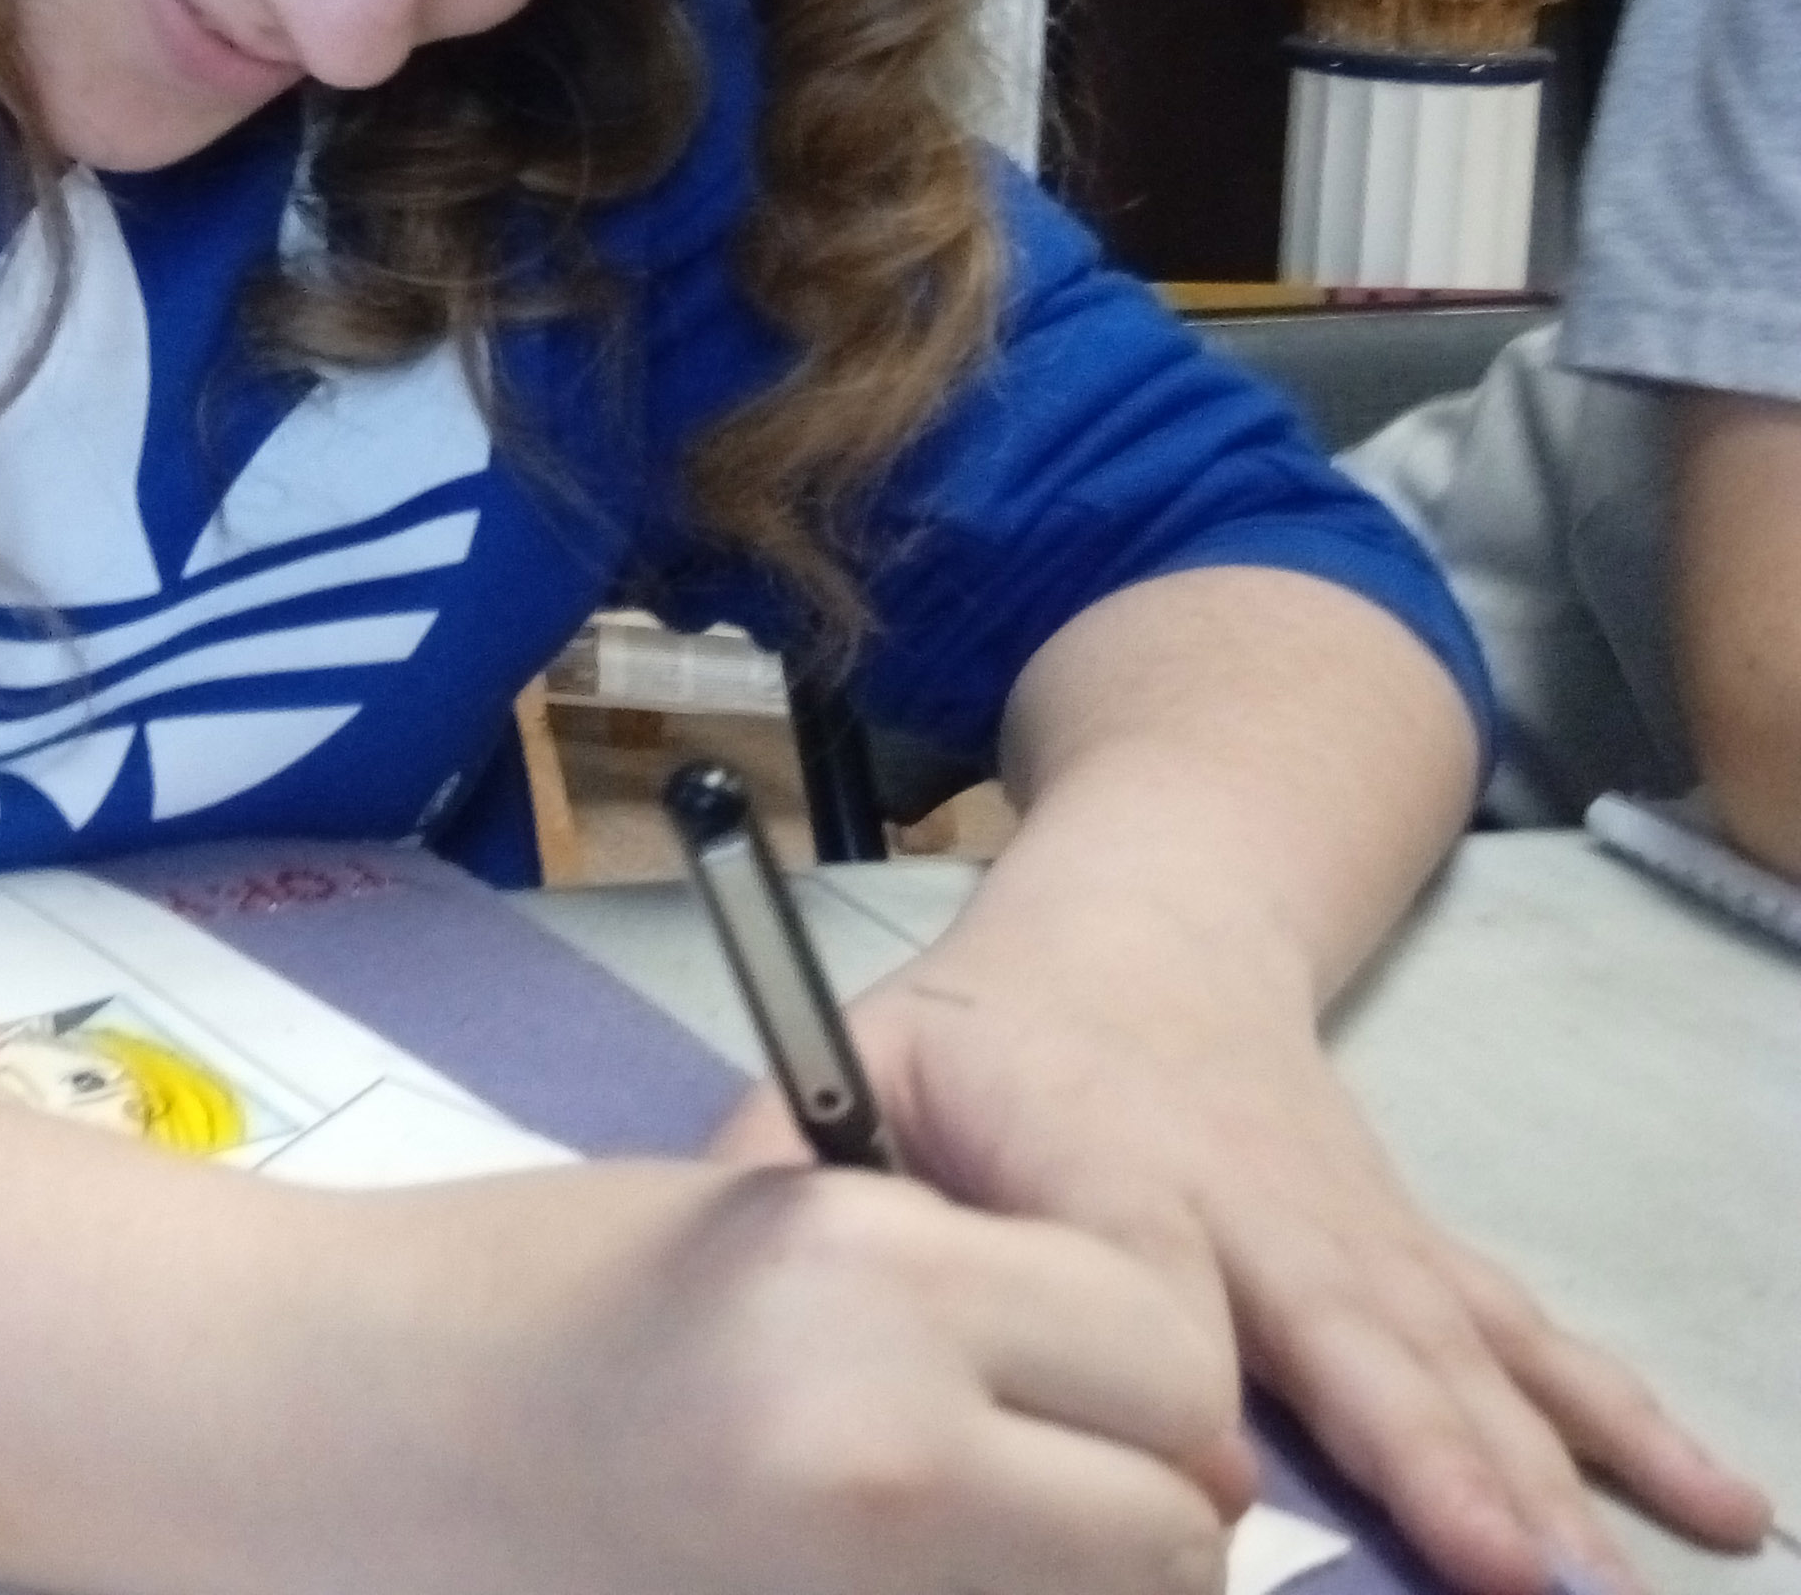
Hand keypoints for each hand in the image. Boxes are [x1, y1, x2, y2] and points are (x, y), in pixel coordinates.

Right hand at [335, 1157, 1250, 1594]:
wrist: (338, 1426)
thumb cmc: (537, 1295)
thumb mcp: (775, 1224)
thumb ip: (978, 1302)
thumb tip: (1181, 1428)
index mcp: (871, 1277)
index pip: (1174, 1353)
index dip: (1151, 1368)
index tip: (1090, 1371)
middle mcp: (889, 1452)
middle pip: (1174, 1531)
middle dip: (1137, 1507)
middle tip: (1036, 1479)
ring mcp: (854, 1592)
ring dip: (1076, 1586)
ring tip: (948, 1536)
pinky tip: (877, 1572)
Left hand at [717, 918, 1773, 1593]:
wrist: (1147, 913)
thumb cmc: (981, 1021)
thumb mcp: (856, 1050)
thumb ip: (789, 1159)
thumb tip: (738, 1257)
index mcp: (1105, 1147)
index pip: (1156, 1274)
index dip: (1189, 1371)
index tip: (1228, 1490)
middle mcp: (1257, 1194)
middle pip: (1346, 1331)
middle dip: (1426, 1459)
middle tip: (1505, 1575)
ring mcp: (1355, 1227)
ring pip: (1459, 1352)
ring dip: (1540, 1470)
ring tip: (1605, 1582)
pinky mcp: (1412, 1249)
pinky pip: (1529, 1342)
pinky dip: (1625, 1424)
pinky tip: (1713, 1505)